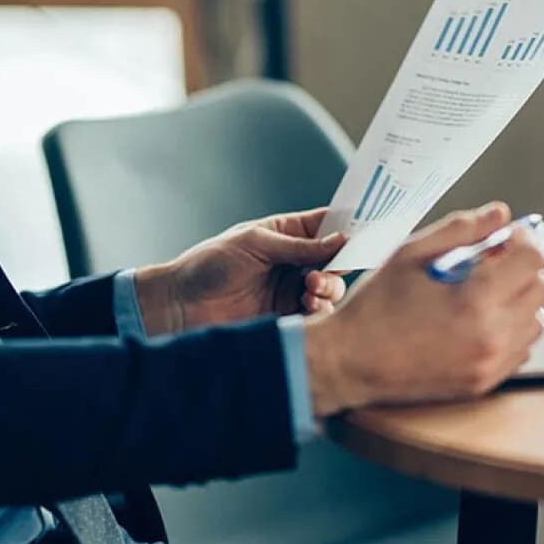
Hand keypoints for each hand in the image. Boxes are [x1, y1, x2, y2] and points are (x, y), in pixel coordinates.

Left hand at [134, 208, 348, 335]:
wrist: (181, 305)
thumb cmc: (209, 264)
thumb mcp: (255, 244)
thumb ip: (298, 245)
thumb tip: (340, 240)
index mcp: (286, 234)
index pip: (326, 226)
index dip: (346, 228)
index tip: (362, 233)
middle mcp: (294, 262)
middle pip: (336, 260)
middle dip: (339, 264)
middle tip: (322, 271)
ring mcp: (292, 290)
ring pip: (331, 289)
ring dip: (329, 288)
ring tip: (311, 289)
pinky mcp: (288, 317)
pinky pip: (318, 315)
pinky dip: (321, 310)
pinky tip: (309, 306)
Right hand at [304, 202, 543, 416]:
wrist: (351, 362)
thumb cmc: (375, 306)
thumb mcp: (411, 253)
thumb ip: (461, 228)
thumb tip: (500, 214)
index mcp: (475, 299)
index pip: (533, 259)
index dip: (522, 240)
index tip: (505, 238)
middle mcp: (491, 335)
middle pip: (542, 290)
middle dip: (522, 270)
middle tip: (491, 265)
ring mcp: (490, 364)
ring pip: (535, 322)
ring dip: (518, 302)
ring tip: (480, 296)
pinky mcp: (485, 383)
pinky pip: (520, 350)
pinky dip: (509, 331)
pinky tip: (477, 323)